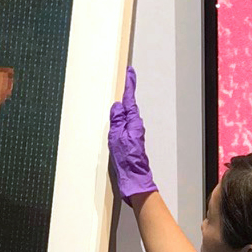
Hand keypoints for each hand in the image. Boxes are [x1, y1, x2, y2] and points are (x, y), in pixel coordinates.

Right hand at [108, 67, 157, 199]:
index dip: (130, 85)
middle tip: (126, 77)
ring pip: (127, 114)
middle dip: (128, 91)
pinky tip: (116, 117)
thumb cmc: (126, 160)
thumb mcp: (117, 137)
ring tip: (119, 93)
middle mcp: (134, 126)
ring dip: (123, 104)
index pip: (130, 100)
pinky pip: (124, 123)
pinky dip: (121, 117)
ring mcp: (133, 133)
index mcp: (132, 122)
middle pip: (130, 105)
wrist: (134, 178)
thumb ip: (117, 120)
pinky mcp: (130, 140)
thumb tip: (118, 106)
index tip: (130, 72)